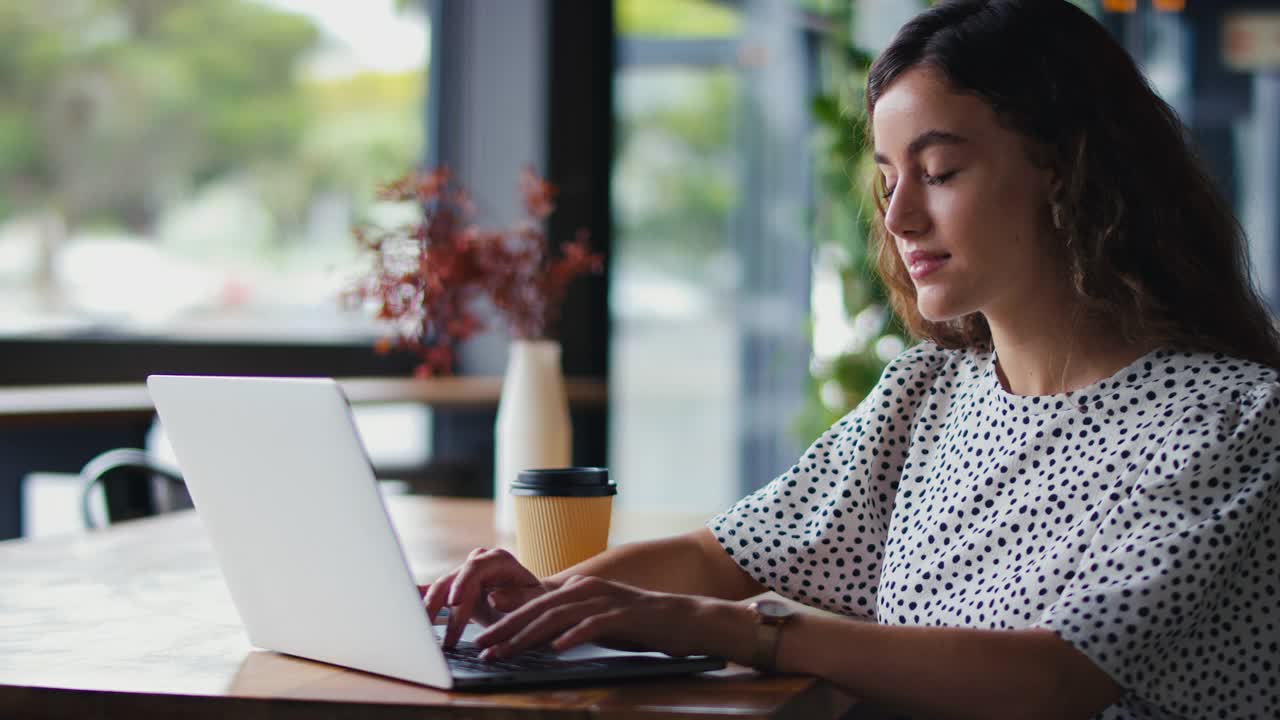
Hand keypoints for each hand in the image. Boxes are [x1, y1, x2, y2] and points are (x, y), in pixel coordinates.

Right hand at [420, 547, 551, 647]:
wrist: (531, 601)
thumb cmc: (535, 603)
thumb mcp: (535, 602)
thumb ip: (518, 599)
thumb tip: (494, 598)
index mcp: (498, 560)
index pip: (475, 569)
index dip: (462, 584)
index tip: (454, 603)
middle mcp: (477, 562)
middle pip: (451, 580)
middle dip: (439, 606)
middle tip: (430, 632)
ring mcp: (464, 573)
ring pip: (439, 589)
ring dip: (427, 611)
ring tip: (418, 634)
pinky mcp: (454, 587)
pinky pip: (434, 594)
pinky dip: (421, 604)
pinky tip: (403, 612)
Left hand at [472, 575, 714, 659]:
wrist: (685, 619)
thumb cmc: (639, 624)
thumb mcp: (598, 620)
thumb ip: (571, 623)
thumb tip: (540, 640)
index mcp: (579, 588)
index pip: (534, 605)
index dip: (506, 623)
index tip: (484, 642)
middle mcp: (587, 589)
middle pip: (538, 608)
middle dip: (506, 629)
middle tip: (483, 648)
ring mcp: (605, 600)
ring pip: (557, 616)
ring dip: (528, 636)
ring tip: (507, 652)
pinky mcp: (623, 615)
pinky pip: (593, 625)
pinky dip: (573, 636)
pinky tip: (557, 649)